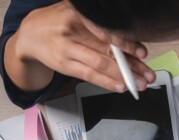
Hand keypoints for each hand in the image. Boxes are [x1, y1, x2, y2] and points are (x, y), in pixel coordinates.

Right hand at [6, 2, 154, 93]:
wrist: (30, 34)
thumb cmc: (60, 23)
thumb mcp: (77, 13)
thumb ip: (99, 24)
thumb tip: (130, 40)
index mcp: (80, 13)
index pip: (107, 30)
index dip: (127, 42)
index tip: (142, 52)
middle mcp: (73, 29)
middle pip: (108, 49)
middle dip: (132, 64)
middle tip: (148, 75)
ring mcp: (67, 48)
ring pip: (100, 64)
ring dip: (123, 76)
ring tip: (140, 84)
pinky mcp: (64, 64)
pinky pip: (89, 75)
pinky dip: (106, 82)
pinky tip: (120, 87)